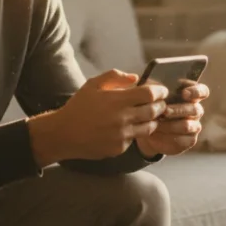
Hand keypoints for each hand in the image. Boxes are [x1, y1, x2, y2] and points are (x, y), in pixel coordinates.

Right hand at [29, 69, 167, 165]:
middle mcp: (122, 119)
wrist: (63, 134)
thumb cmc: (78, 106)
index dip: (160, 91)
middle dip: (160, 105)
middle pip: (154, 111)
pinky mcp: (119, 148)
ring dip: (152, 120)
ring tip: (147, 115)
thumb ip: (114, 77)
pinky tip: (128, 127)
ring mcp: (122, 135)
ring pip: (149, 127)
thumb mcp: (92, 85)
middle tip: (160, 103)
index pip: (150, 95)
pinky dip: (135, 132)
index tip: (161, 90)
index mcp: (117, 100)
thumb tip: (135, 78)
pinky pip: (135, 139)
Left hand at [136, 82, 209, 157]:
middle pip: (195, 109)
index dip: (196, 92)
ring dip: (170, 125)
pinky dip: (168, 137)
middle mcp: (195, 109)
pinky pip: (184, 140)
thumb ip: (155, 87)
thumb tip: (154, 86)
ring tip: (155, 124)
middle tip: (164, 111)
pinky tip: (157, 134)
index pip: (202, 91)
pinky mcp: (190, 140)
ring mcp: (195, 125)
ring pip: (187, 125)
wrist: (145, 127)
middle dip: (178, 110)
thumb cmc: (150, 104)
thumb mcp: (150, 93)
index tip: (184, 93)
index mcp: (190, 94)